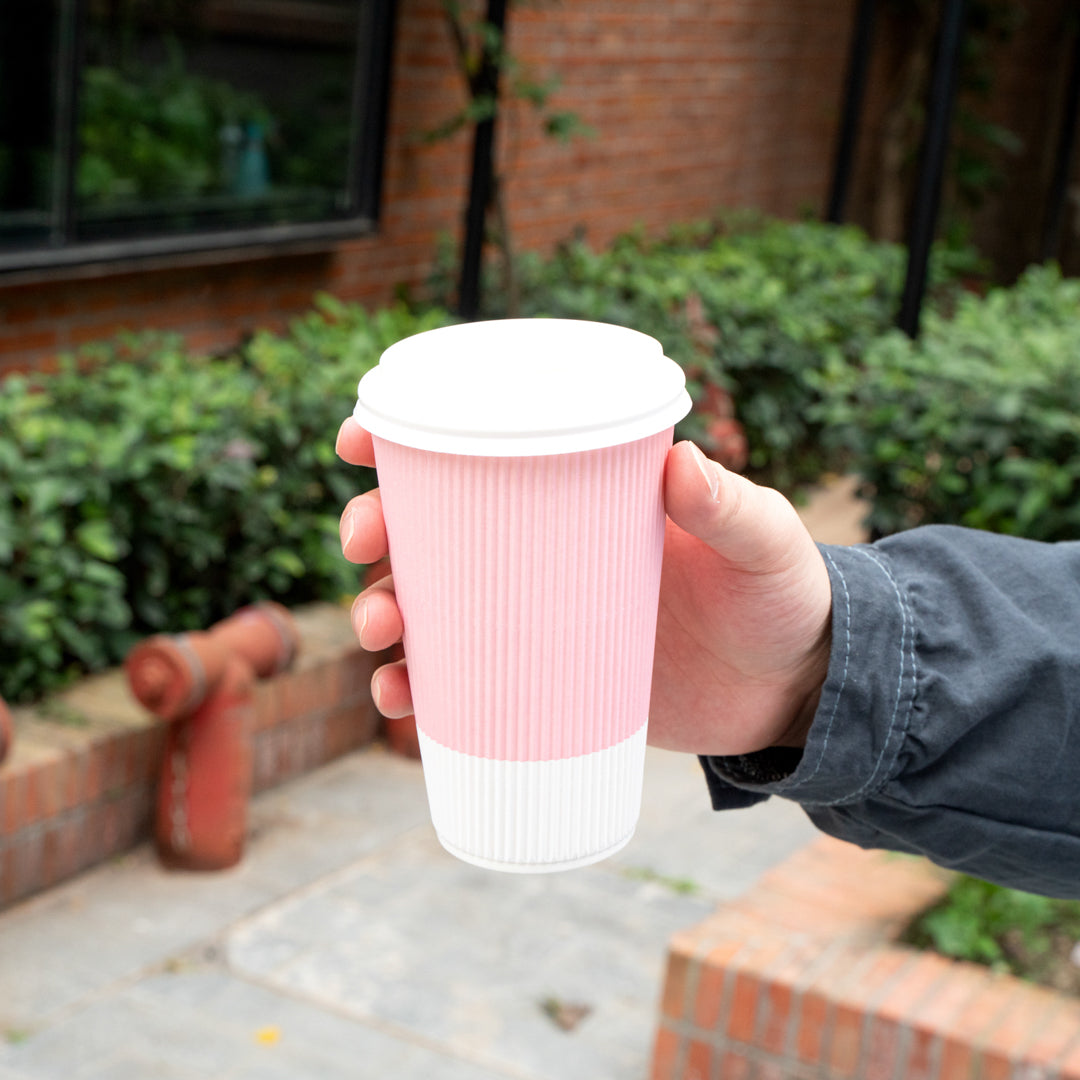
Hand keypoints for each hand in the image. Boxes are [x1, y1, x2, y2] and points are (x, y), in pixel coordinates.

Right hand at [336, 418, 831, 754]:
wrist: (792, 690)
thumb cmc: (781, 597)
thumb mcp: (766, 543)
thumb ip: (732, 507)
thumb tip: (683, 462)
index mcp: (584, 497)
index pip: (484, 453)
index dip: (408, 442)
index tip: (359, 442)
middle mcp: (547, 551)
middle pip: (431, 530)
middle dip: (376, 528)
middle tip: (365, 544)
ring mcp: (538, 619)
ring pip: (430, 605)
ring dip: (382, 610)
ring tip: (380, 631)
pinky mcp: (543, 682)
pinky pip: (460, 683)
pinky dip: (418, 688)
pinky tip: (400, 698)